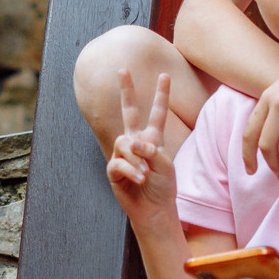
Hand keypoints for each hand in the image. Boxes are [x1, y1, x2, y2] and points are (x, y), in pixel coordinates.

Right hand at [104, 69, 178, 227]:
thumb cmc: (162, 186)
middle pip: (129, 111)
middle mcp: (136, 142)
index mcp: (153, 138)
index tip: (165, 75)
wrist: (153, 209)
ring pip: (125, 143)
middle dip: (127, 90)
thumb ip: (150, 149)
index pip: (157, 113)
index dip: (161, 94)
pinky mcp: (113, 169)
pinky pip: (118, 162)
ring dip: (136, 159)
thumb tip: (131, 142)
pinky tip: (138, 179)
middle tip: (123, 69)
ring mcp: (123, 154)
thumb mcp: (165, 165)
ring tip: (145, 175)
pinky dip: (130, 170)